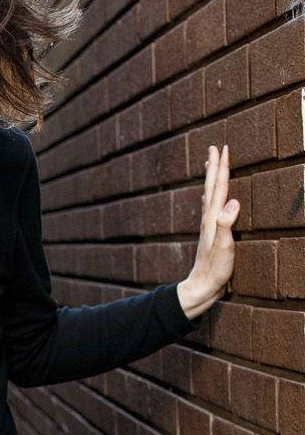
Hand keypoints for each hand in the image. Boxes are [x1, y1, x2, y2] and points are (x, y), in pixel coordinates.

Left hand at [176, 143, 239, 318]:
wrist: (202, 286)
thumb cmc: (214, 269)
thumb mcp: (224, 247)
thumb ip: (226, 224)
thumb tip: (233, 201)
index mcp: (213, 218)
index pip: (219, 186)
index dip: (222, 167)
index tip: (224, 148)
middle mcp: (209, 218)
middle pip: (211, 186)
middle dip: (214, 166)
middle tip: (214, 148)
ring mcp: (209, 226)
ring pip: (210, 194)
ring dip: (211, 178)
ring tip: (211, 165)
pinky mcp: (211, 233)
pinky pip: (211, 206)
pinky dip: (212, 195)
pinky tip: (211, 197)